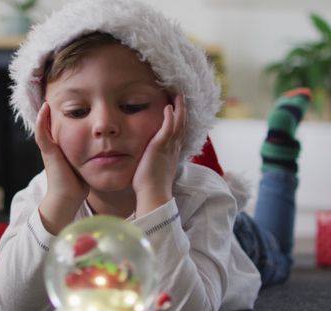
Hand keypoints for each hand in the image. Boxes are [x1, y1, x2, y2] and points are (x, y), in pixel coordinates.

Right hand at [34, 102, 88, 233]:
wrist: (68, 198)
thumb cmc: (79, 183)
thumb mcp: (86, 163)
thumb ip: (92, 153)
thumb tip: (109, 146)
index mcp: (63, 147)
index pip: (63, 126)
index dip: (66, 113)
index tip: (70, 99)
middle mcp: (54, 146)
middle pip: (53, 123)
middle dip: (54, 110)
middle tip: (56, 93)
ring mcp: (49, 148)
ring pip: (44, 125)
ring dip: (45, 111)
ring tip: (48, 97)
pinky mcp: (48, 152)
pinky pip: (42, 134)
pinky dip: (42, 121)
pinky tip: (45, 108)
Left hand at [132, 94, 186, 216]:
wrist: (153, 195)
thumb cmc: (150, 187)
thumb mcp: (154, 170)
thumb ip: (154, 161)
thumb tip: (147, 160)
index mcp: (172, 154)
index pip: (178, 134)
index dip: (180, 121)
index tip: (178, 111)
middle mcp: (173, 149)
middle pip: (182, 126)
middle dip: (182, 111)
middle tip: (182, 98)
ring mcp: (168, 147)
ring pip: (178, 124)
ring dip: (179, 109)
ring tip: (178, 97)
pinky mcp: (160, 147)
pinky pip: (168, 128)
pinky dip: (170, 117)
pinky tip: (169, 107)